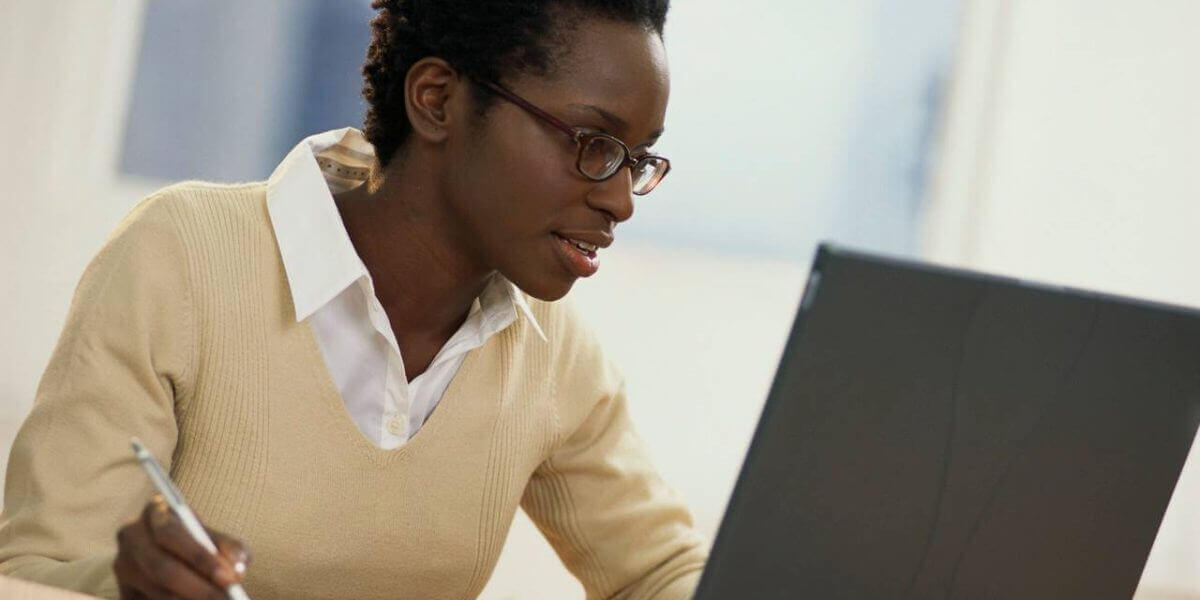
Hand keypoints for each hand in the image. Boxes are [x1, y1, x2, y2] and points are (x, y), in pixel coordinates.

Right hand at [114, 494, 250, 599]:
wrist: (173, 553)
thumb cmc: (198, 541)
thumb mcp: (215, 537)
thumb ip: (230, 548)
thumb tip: (237, 570)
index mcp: (154, 511)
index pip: (171, 534)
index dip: (200, 558)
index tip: (229, 578)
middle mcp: (131, 536)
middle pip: (162, 568)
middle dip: (199, 588)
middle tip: (227, 599)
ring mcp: (123, 566)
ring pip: (157, 591)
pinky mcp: (123, 592)